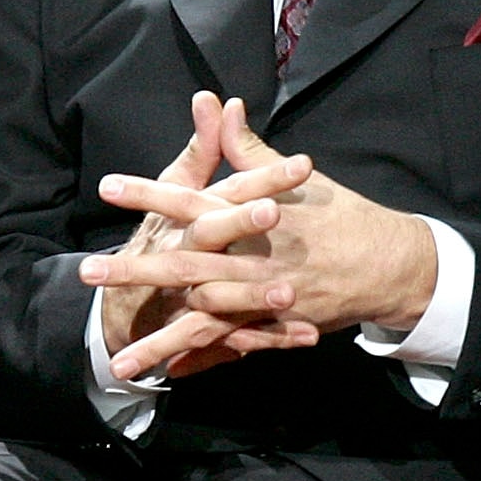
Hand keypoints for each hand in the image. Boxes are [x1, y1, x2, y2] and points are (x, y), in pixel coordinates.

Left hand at [85, 101, 438, 365]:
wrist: (392, 264)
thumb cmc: (341, 217)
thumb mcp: (296, 181)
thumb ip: (248, 150)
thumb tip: (220, 105)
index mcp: (254, 216)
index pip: (193, 198)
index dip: (149, 192)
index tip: (107, 187)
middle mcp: (255, 258)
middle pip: (184, 265)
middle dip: (134, 272)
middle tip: (88, 274)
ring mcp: (266, 297)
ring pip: (203, 320)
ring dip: (160, 340)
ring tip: (117, 359)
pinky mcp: (278, 325)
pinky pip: (234, 348)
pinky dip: (204, 362)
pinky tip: (170, 376)